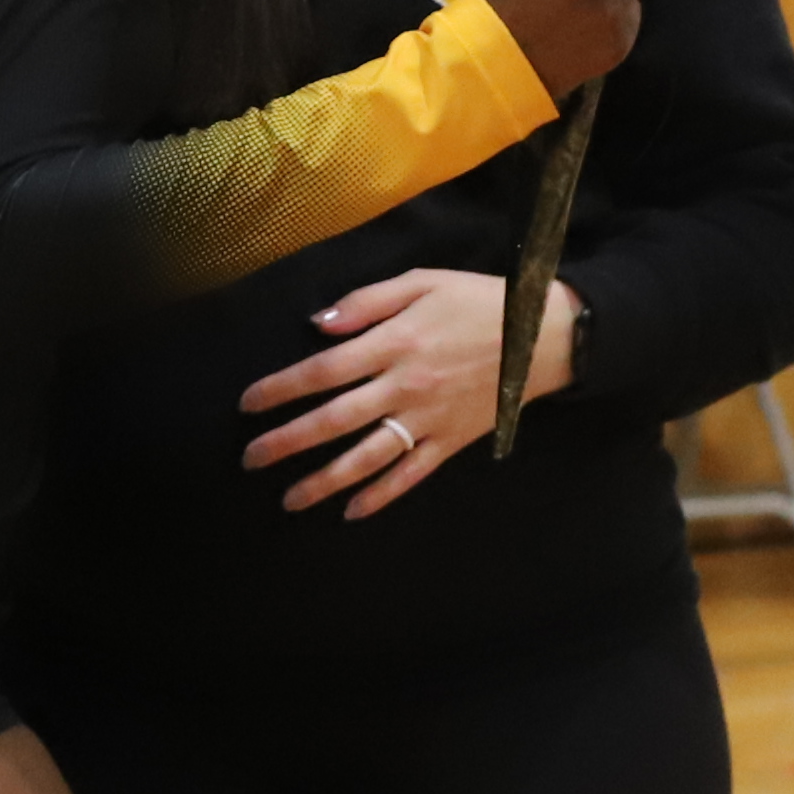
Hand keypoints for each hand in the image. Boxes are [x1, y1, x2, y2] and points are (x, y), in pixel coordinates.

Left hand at [241, 265, 564, 517]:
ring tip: (289, 499)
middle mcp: (406, 386)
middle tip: (251, 459)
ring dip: (324, 481)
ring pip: (367, 457)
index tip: (248, 404)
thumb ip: (367, 302)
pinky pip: (411, 474)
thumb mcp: (423, 283)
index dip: (281, 389)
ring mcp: (430, 418)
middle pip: (334, 420)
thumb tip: (317, 325)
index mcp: (395, 342)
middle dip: (287, 442)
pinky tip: (351, 511)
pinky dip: (381, 496)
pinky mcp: (452, 440)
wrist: (545, 335)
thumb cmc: (480, 301)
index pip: (323, 371)